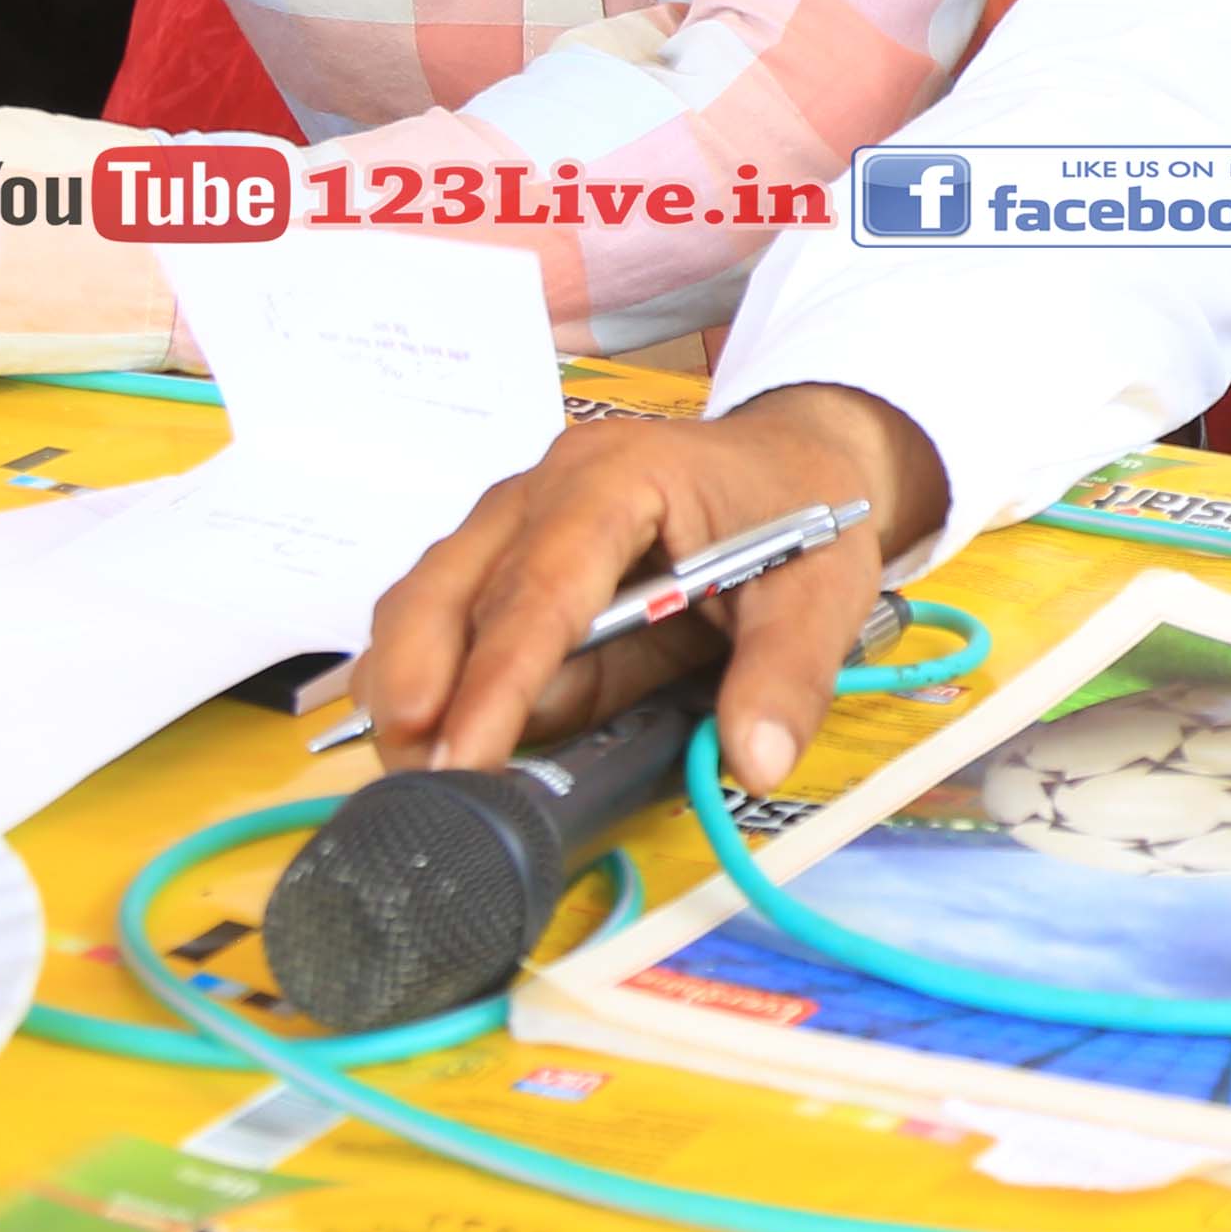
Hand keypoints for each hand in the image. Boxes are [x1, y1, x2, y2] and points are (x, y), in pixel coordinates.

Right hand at [355, 382, 948, 792]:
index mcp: (618, 478)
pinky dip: (430, 672)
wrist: (793, 458)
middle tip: (414, 773)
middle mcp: (547, 488)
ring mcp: (518, 517)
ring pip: (432, 598)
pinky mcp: (511, 554)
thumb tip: (754, 763)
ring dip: (410, 683)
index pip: (541, 587)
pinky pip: (451, 611)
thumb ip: (786, 675)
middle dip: (420, 683)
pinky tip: (431, 731)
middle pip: (452, 585)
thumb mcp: (820, 590)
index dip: (498, 680)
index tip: (464, 758)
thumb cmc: (798, 510)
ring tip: (411, 767)